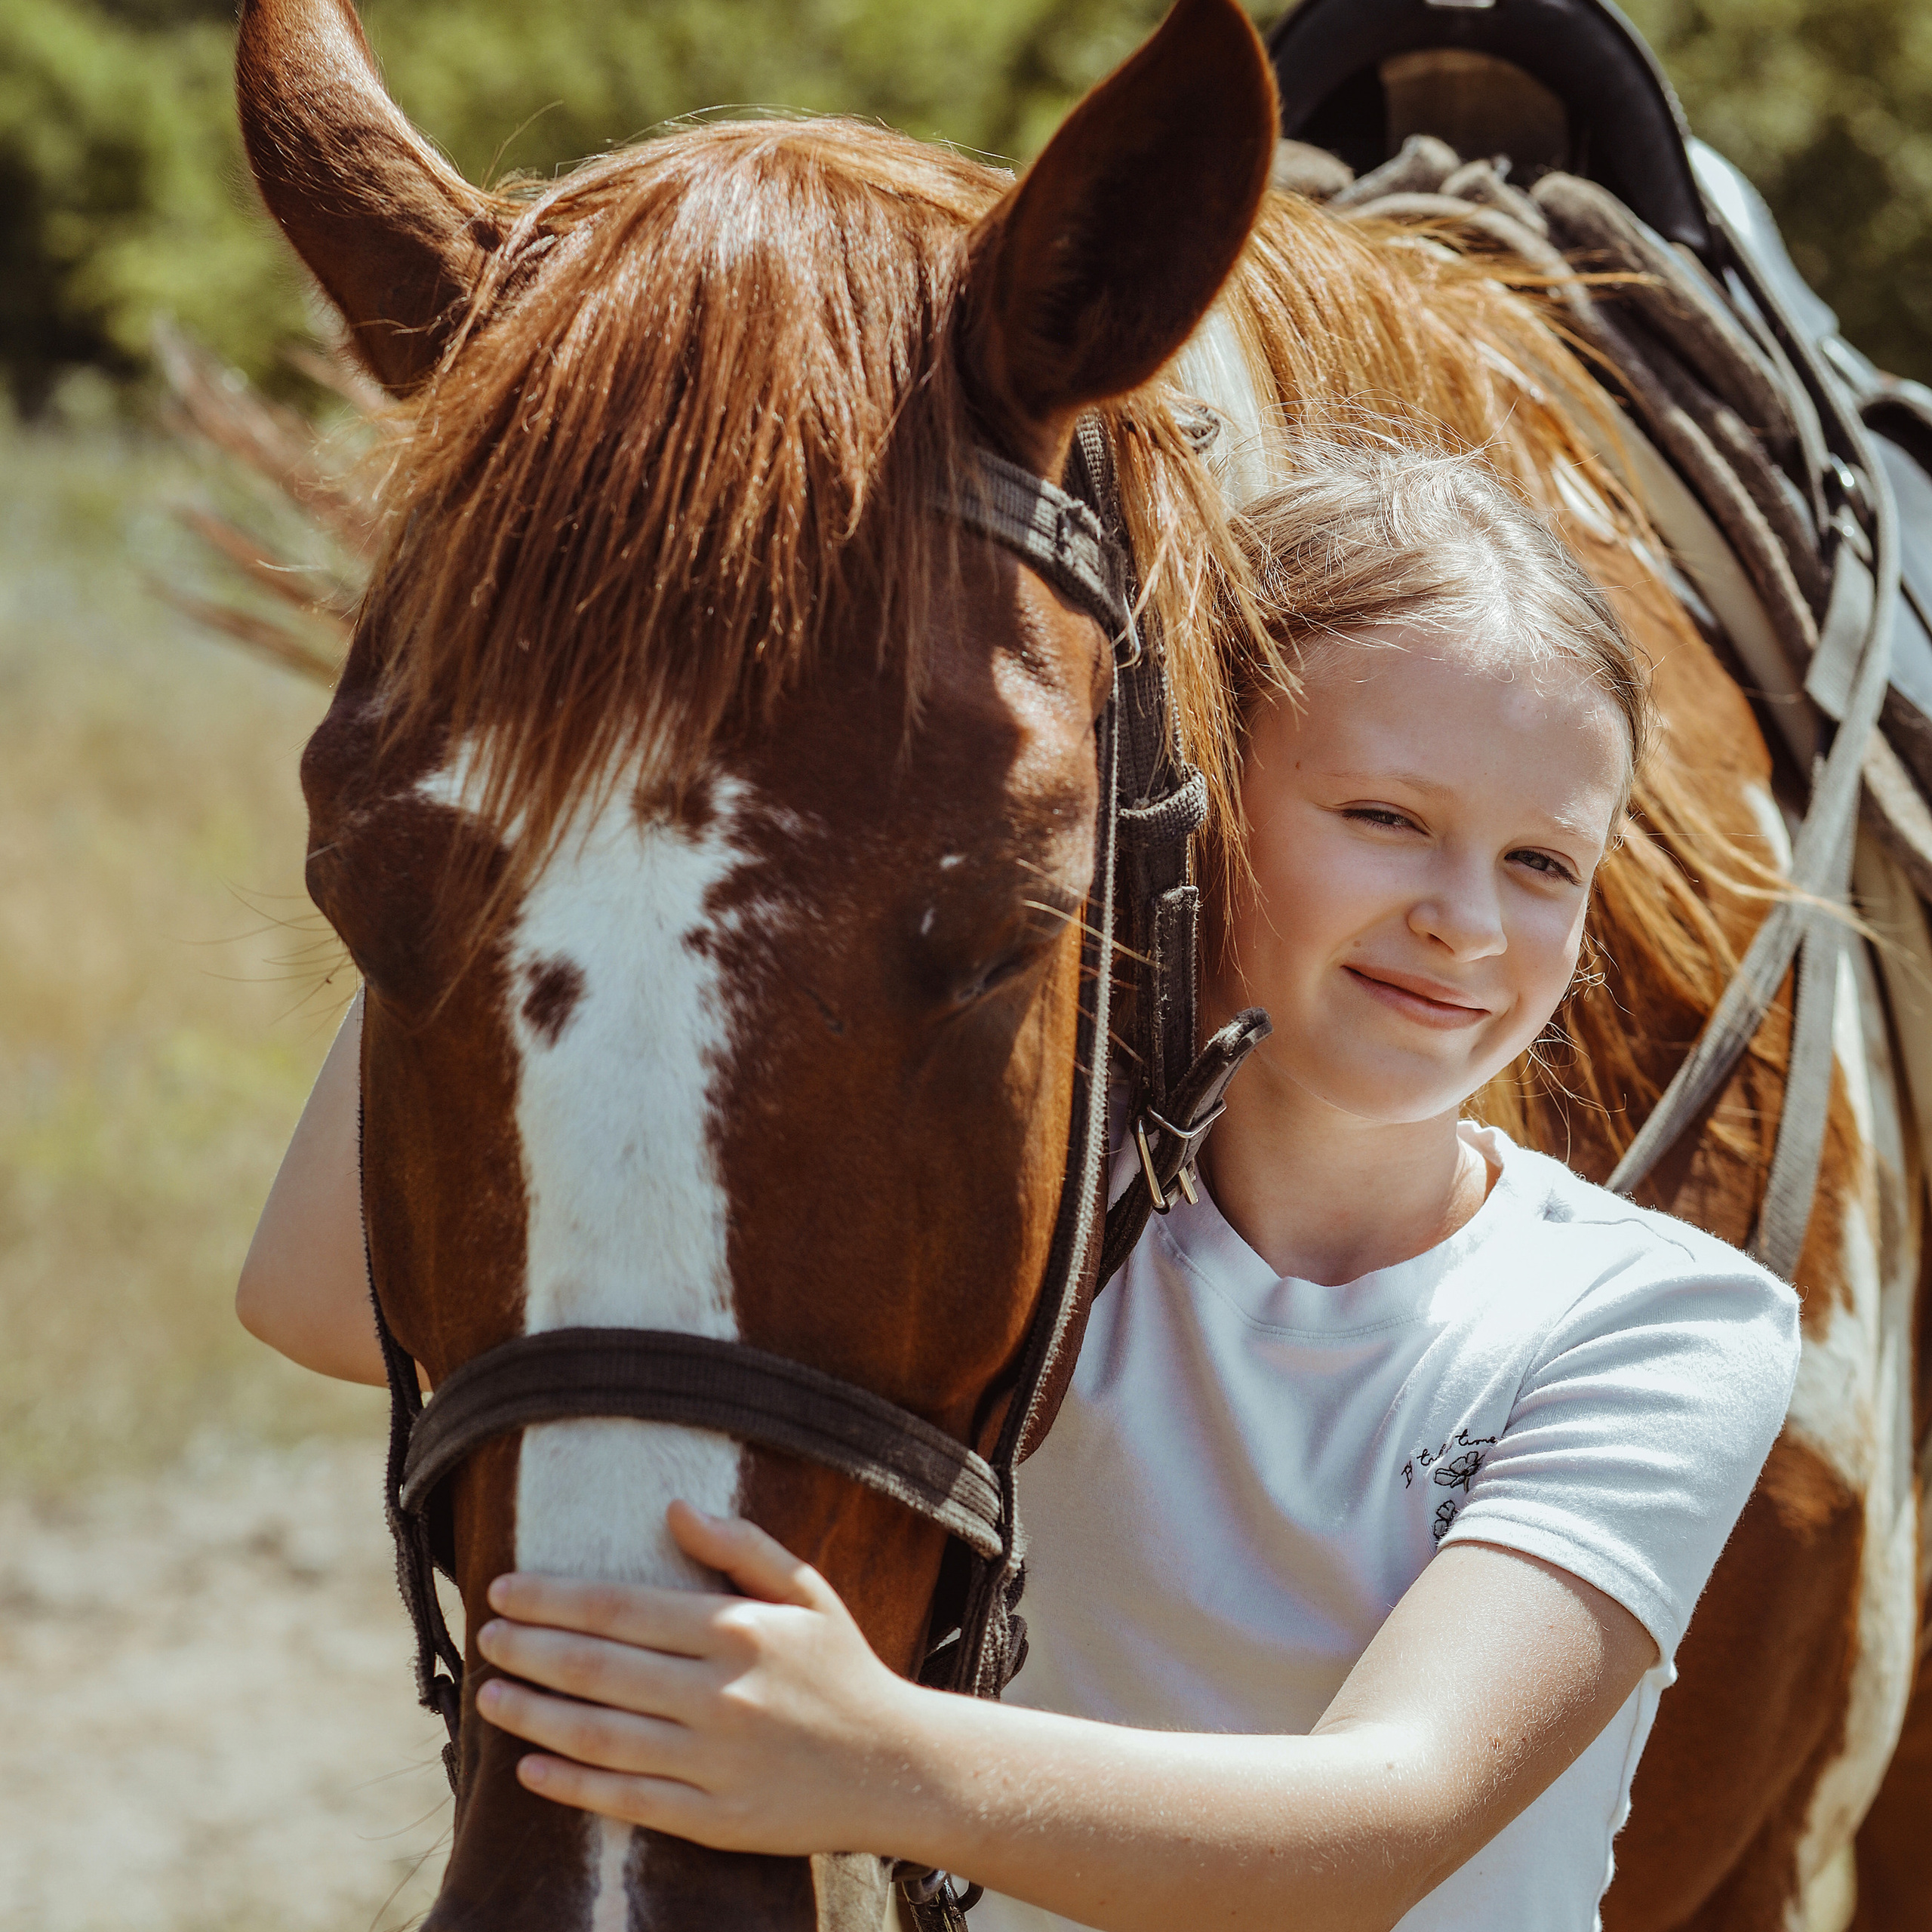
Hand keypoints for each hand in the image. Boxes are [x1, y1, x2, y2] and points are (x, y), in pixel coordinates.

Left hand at [474, 1502, 924, 1854]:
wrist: (896, 1767)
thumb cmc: (843, 1669)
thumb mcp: (806, 1591)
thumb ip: (741, 1546)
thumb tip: (674, 1509)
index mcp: (737, 1631)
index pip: (620, 1608)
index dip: (552, 1598)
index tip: (505, 1589)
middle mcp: (720, 1696)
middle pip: (598, 1669)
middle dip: (530, 1650)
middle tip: (485, 1635)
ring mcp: (714, 1763)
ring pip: (600, 1737)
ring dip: (534, 1714)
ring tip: (491, 1695)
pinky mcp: (715, 1821)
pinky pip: (627, 1802)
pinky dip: (571, 1785)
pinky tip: (531, 1767)